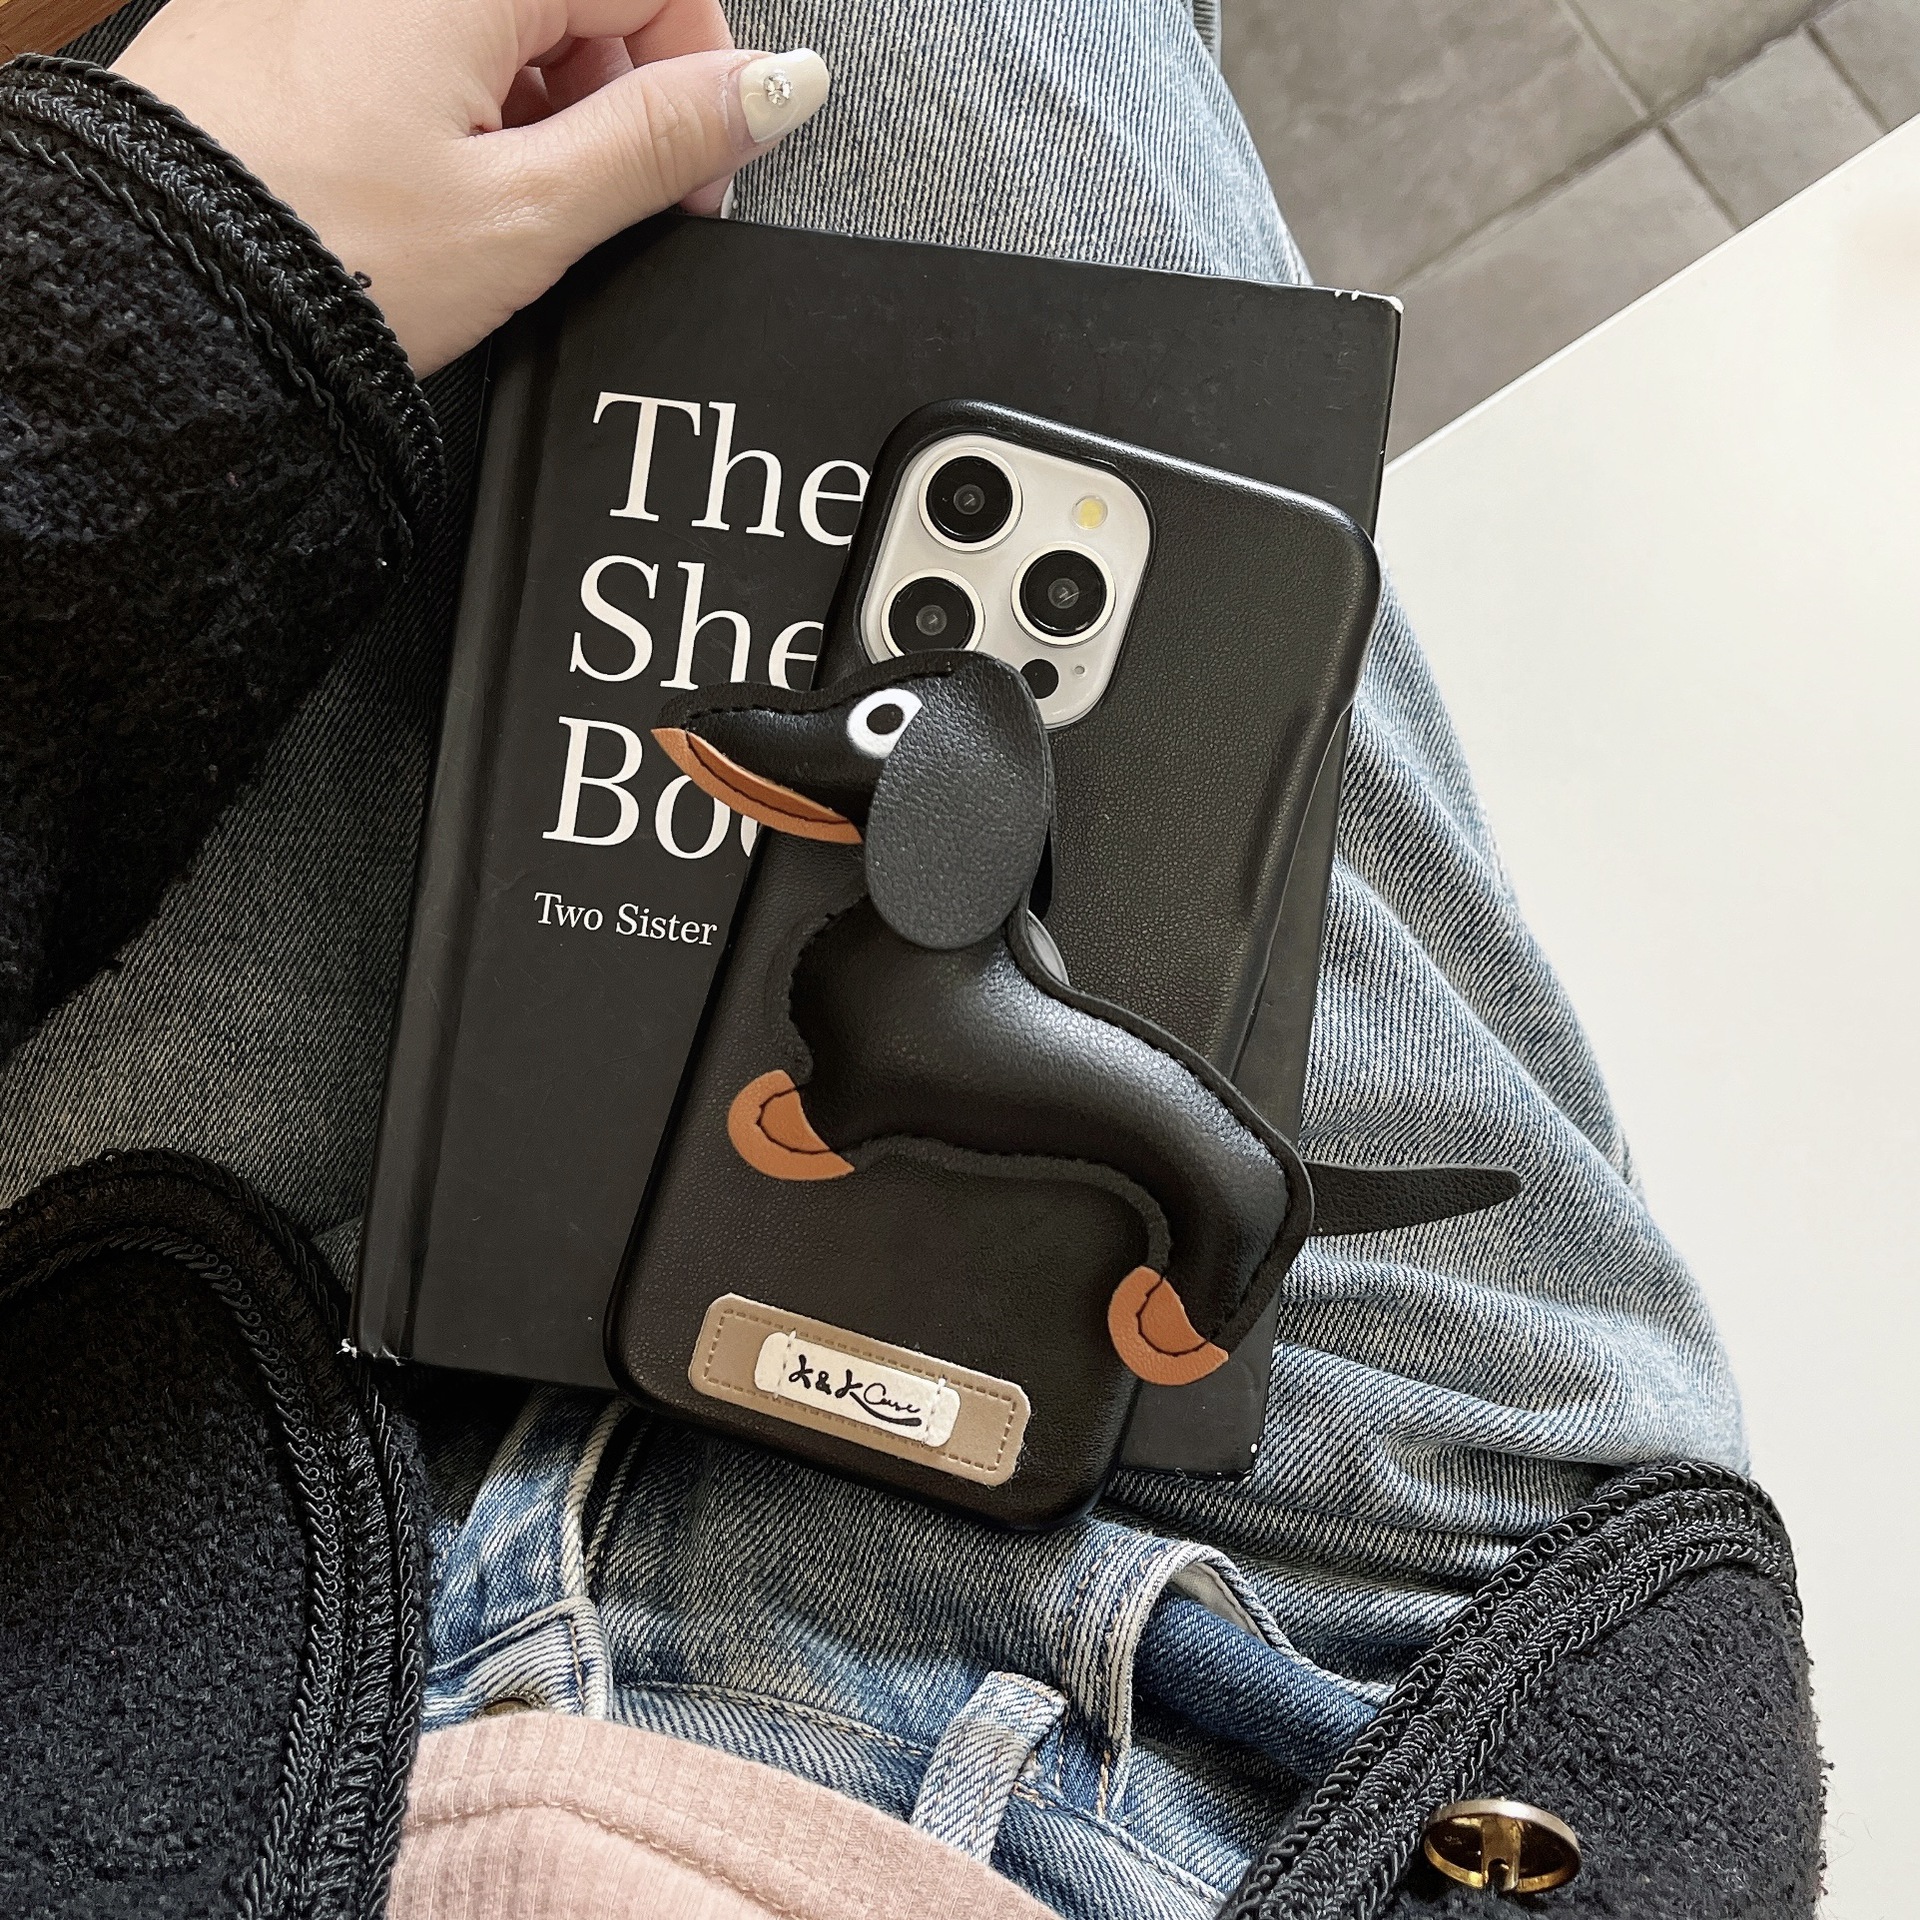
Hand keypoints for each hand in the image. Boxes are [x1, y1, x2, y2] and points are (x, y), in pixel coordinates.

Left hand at [114, 0, 828, 373]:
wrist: (156, 301)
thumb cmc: (323, 262)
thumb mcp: (529, 214)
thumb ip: (665, 141)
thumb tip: (779, 87)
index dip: (702, 71)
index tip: (704, 170)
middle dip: (624, 88)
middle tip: (616, 202)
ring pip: (503, 11)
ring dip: (547, 97)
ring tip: (516, 204)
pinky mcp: (290, 10)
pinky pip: (421, 24)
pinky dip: (468, 91)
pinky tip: (449, 177)